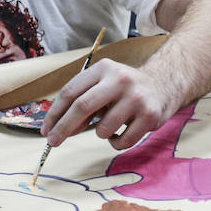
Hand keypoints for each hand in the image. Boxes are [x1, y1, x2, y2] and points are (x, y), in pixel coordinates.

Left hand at [41, 58, 177, 150]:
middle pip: (82, 106)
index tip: (46, 129)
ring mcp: (136, 98)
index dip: (55, 113)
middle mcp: (120, 79)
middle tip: (53, 142)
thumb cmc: (124, 89)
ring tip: (111, 124)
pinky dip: (116, 142)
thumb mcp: (103, 85)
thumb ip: (82, 102)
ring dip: (100, 133)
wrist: (164, 84)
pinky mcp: (150, 115)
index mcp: (103, 68)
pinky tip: (124, 130)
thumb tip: (59, 129)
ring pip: (103, 129)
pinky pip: (122, 141)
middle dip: (64, 127)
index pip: (71, 91)